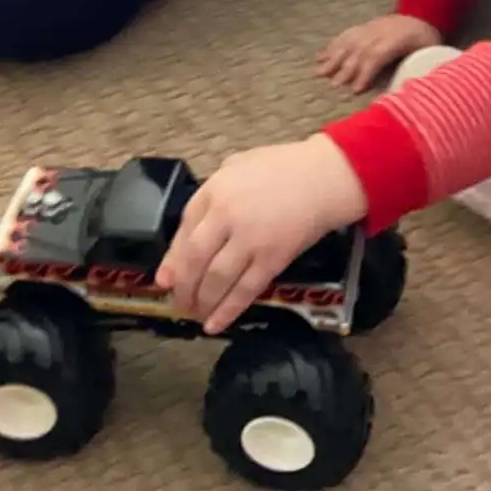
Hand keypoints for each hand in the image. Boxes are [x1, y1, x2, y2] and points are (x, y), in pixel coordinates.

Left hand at [156, 137, 367, 333]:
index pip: (184, 232)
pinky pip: (245, 290)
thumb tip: (192, 229)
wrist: (326, 178)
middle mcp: (226, 217)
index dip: (172, 260)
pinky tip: (216, 324)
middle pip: (194, 260)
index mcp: (215, 191)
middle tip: (179, 304)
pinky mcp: (273, 259)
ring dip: (202, 302)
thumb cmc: (284, 167)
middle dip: (183, 288)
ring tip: (196, 315)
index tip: (165, 280)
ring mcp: (250, 240)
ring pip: (216, 280)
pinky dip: (228, 310)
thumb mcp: (238, 165)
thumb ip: (213, 193)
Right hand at [317, 14, 439, 91]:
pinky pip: (346, 34)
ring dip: (333, 57)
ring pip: (349, 41)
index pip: (377, 55)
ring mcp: (371, 26)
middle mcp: (381, 30)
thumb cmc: (427, 40)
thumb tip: (405, 90)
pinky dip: (332, 46)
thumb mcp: (429, 53)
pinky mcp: (365, 25)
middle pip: (359, 49)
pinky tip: (321, 56)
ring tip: (320, 72)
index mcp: (398, 38)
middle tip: (334, 85)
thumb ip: (417, 68)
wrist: (423, 13)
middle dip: (346, 68)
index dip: (365, 72)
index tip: (355, 90)